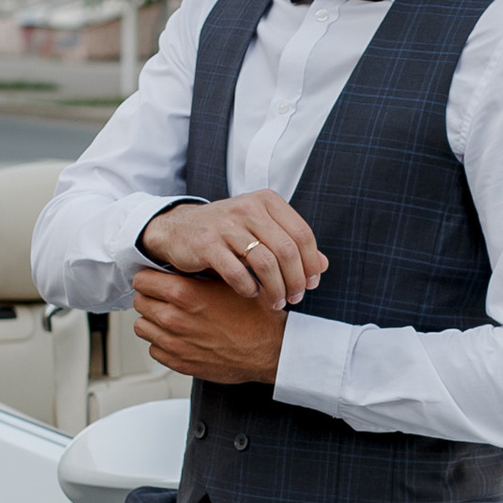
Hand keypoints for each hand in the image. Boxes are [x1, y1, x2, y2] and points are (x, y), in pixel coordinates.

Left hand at [132, 266, 289, 385]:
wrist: (271, 350)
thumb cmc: (256, 316)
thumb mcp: (229, 281)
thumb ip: (200, 273)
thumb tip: (181, 265)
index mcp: (184, 294)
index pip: (142, 280)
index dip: (151, 277)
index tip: (158, 279)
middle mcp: (174, 319)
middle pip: (140, 302)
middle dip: (151, 297)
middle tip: (166, 298)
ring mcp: (174, 343)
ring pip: (142, 326)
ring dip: (153, 321)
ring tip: (171, 317)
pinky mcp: (179, 363)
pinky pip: (154, 349)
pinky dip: (162, 343)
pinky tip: (179, 337)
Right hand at [136, 192, 324, 306]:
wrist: (179, 229)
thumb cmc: (227, 232)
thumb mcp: (261, 231)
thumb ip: (291, 244)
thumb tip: (323, 266)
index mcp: (267, 201)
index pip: (302, 234)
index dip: (311, 263)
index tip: (310, 284)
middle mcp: (248, 207)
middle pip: (287, 250)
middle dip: (295, 280)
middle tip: (294, 298)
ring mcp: (226, 224)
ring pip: (266, 263)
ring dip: (276, 289)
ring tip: (276, 302)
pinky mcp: (206, 244)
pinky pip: (237, 273)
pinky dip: (249, 289)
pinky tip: (251, 294)